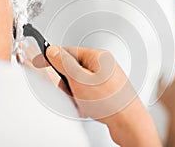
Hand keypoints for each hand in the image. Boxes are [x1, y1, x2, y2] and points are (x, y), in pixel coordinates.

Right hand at [34, 45, 161, 146]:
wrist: (128, 122)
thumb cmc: (110, 101)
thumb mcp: (79, 80)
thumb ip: (63, 63)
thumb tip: (53, 50)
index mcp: (98, 56)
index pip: (69, 51)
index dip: (56, 61)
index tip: (46, 67)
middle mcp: (104, 65)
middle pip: (74, 68)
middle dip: (69, 83)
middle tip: (72, 91)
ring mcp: (107, 78)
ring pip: (81, 82)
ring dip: (77, 93)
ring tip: (83, 102)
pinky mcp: (108, 90)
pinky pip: (89, 91)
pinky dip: (85, 99)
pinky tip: (89, 107)